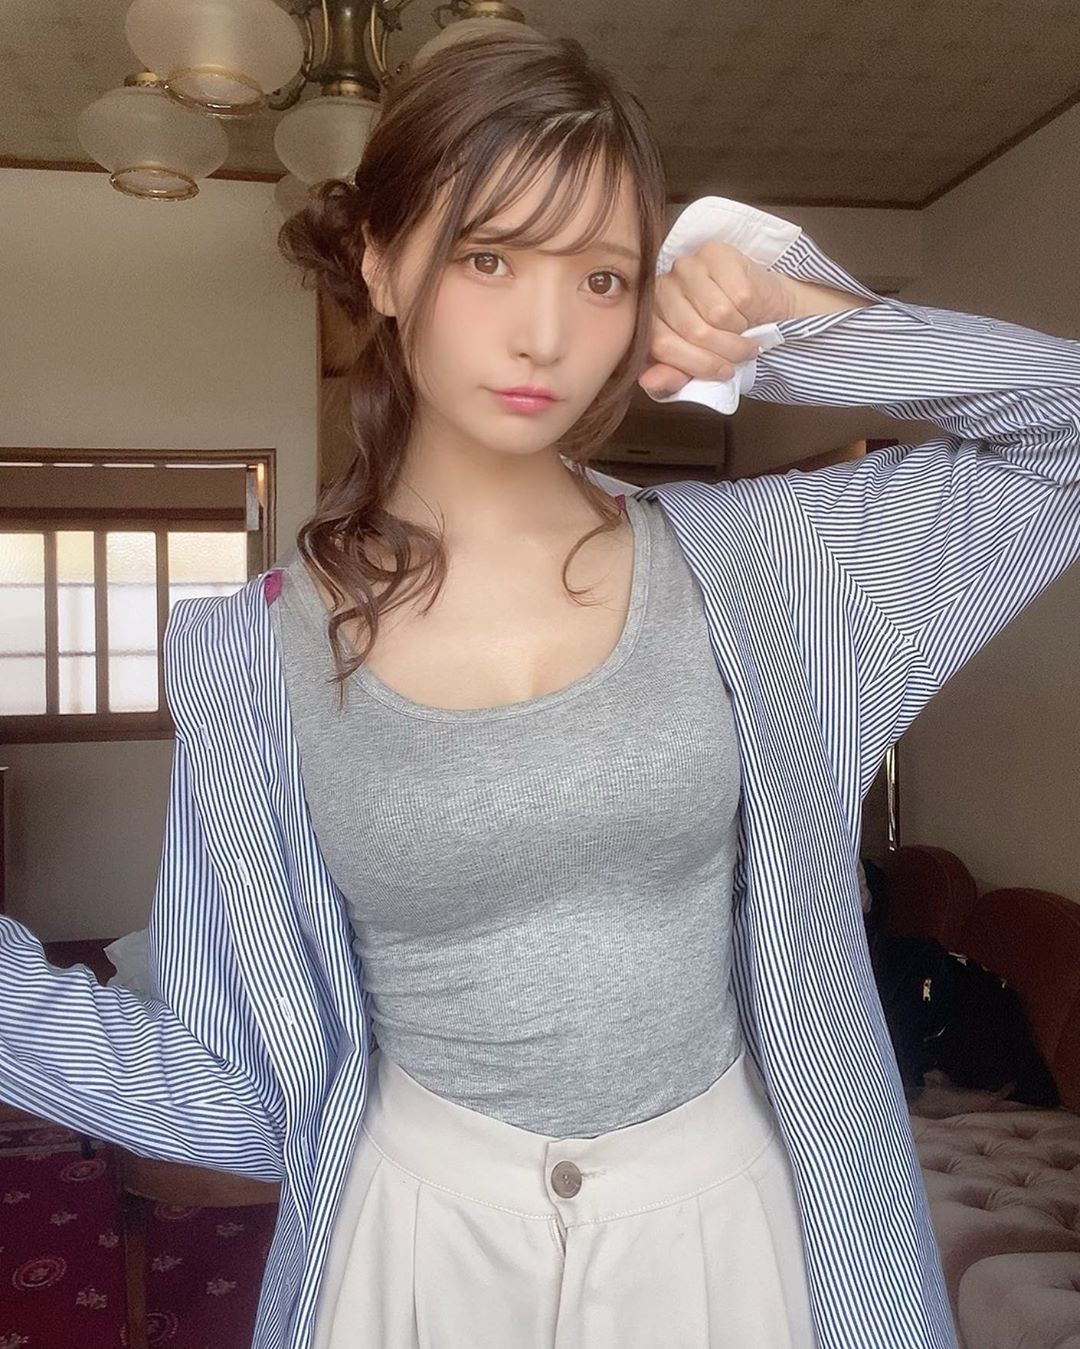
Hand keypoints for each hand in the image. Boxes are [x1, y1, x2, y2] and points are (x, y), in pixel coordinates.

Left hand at [639, 240, 794, 397]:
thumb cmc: (725, 338)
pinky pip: (739, 296)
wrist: (763, 308)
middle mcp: (661, 286)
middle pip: (693, 331)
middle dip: (725, 351)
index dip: (698, 365)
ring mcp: (686, 266)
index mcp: (649, 317)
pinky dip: (751, 310)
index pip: (663, 345)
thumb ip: (673, 375)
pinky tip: (749, 308)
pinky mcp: (715, 253)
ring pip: (717, 314)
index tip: (724, 372)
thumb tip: (649, 382)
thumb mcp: (697, 366)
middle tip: (742, 353)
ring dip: (740, 330)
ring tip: (744, 330)